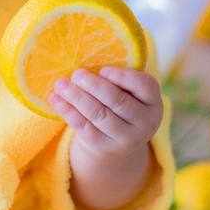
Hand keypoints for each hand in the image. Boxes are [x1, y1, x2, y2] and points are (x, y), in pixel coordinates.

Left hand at [49, 67, 163, 209]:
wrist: (117, 144)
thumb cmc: (121, 106)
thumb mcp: (130, 94)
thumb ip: (118, 80)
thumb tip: (86, 61)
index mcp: (153, 103)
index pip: (145, 86)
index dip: (123, 77)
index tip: (103, 69)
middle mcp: (144, 123)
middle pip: (117, 101)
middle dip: (94, 86)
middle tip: (76, 73)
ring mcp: (125, 139)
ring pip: (98, 115)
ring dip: (77, 97)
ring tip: (61, 84)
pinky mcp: (104, 148)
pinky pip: (84, 127)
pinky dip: (68, 111)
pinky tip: (56, 99)